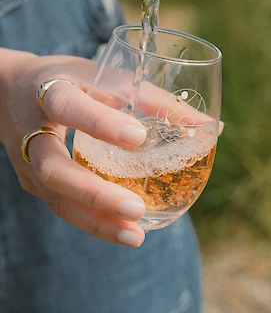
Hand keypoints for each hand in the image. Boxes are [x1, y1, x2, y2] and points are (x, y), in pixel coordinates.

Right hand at [0, 50, 148, 246]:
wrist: (14, 90)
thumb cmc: (73, 79)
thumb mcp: (106, 76)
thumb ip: (152, 98)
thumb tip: (209, 125)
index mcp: (49, 92)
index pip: (69, 106)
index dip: (100, 123)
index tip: (138, 137)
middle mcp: (31, 132)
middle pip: (54, 169)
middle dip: (95, 193)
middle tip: (136, 209)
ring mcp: (27, 162)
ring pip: (55, 198)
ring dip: (95, 220)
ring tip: (135, 235)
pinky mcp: (33, 182)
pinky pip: (61, 203)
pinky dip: (91, 218)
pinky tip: (123, 229)